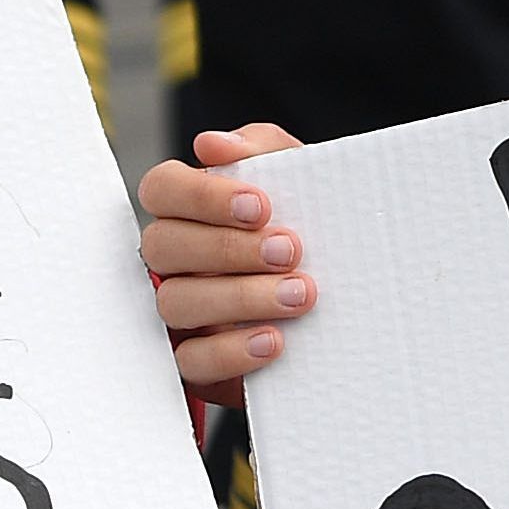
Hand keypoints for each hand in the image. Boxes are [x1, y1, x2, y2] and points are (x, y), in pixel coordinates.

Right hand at [138, 125, 311, 406]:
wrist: (347, 308)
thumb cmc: (307, 233)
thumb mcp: (299, 183)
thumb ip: (261, 150)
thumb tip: (211, 145)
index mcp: (189, 211)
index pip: (162, 189)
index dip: (201, 195)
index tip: (260, 206)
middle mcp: (174, 260)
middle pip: (162, 245)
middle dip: (228, 247)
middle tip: (289, 250)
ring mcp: (179, 313)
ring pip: (176, 302)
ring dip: (241, 297)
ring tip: (300, 294)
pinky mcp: (195, 364)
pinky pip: (191, 362)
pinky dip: (232, 351)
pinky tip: (275, 341)